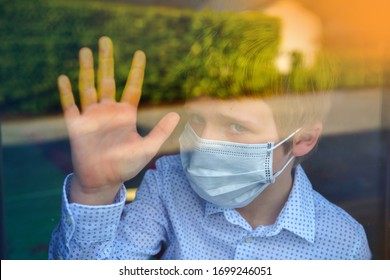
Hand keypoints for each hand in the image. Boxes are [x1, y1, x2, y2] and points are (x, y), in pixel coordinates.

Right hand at [58, 37, 179, 204]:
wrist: (102, 181)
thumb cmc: (125, 166)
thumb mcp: (147, 149)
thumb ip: (160, 132)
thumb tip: (175, 115)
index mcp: (125, 115)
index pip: (132, 87)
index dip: (136, 70)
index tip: (139, 53)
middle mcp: (108, 111)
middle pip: (107, 80)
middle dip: (106, 61)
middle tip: (106, 40)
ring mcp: (91, 117)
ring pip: (87, 87)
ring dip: (85, 69)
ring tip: (85, 50)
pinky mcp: (76, 126)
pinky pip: (70, 106)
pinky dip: (66, 93)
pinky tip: (63, 78)